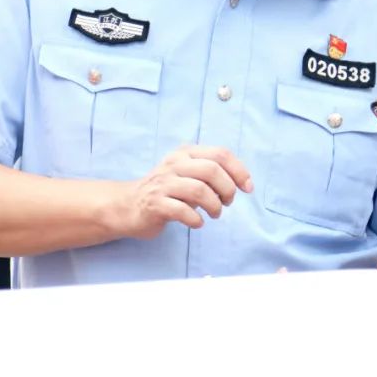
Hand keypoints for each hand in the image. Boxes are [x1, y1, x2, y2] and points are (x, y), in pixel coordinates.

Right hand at [114, 145, 251, 239]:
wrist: (128, 206)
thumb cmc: (168, 191)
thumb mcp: (190, 174)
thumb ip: (212, 173)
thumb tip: (243, 182)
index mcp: (186, 153)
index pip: (220, 154)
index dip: (239, 171)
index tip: (247, 188)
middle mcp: (174, 164)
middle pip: (212, 170)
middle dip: (227, 189)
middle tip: (227, 202)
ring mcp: (163, 183)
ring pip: (199, 190)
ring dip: (214, 206)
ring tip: (214, 214)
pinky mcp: (154, 204)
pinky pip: (182, 211)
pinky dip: (196, 219)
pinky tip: (197, 223)